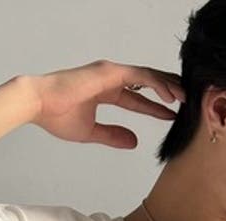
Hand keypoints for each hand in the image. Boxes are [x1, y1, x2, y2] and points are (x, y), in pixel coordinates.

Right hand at [31, 59, 185, 147]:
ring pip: (148, 76)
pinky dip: (157, 84)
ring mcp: (111, 73)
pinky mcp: (110, 72)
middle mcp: (110, 79)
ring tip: (186, 98)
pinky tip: (170, 95)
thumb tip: (133, 142)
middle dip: (167, 92)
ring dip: (168, 86)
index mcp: (106, 92)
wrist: (39, 105)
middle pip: (147, 83)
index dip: (154, 107)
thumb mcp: (91, 132)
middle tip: (186, 103)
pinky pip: (140, 76)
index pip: (137, 98)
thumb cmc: (57, 116)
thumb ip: (113, 135)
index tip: (170, 116)